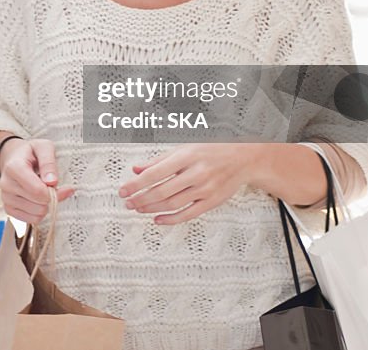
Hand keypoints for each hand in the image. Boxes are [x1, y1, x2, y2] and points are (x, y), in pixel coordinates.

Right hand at [0, 138, 74, 223]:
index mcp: (13, 168)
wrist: (14, 158)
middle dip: (50, 197)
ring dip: (45, 205)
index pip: (37, 191)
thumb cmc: (30, 153)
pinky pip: (31, 220)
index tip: (55, 183)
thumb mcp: (43, 147)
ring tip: (42, 191)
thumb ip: (49, 162)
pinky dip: (39, 212)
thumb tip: (52, 181)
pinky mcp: (8, 209)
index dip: (52, 191)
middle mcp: (6, 184)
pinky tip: (37, 200)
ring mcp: (6, 198)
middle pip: (39, 204)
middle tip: (50, 185)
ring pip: (36, 215)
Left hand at [119, 144, 259, 224]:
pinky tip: (157, 219)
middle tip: (128, 202)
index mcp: (187, 156)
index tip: (123, 190)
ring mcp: (205, 189)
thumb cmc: (211, 149)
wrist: (244, 157)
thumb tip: (136, 169)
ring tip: (138, 208)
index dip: (136, 184)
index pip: (154, 173)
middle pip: (161, 191)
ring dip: (152, 208)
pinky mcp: (212, 201)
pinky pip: (188, 214)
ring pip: (172, 204)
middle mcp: (196, 173)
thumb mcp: (184, 147)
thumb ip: (159, 160)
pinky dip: (171, 219)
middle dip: (140, 199)